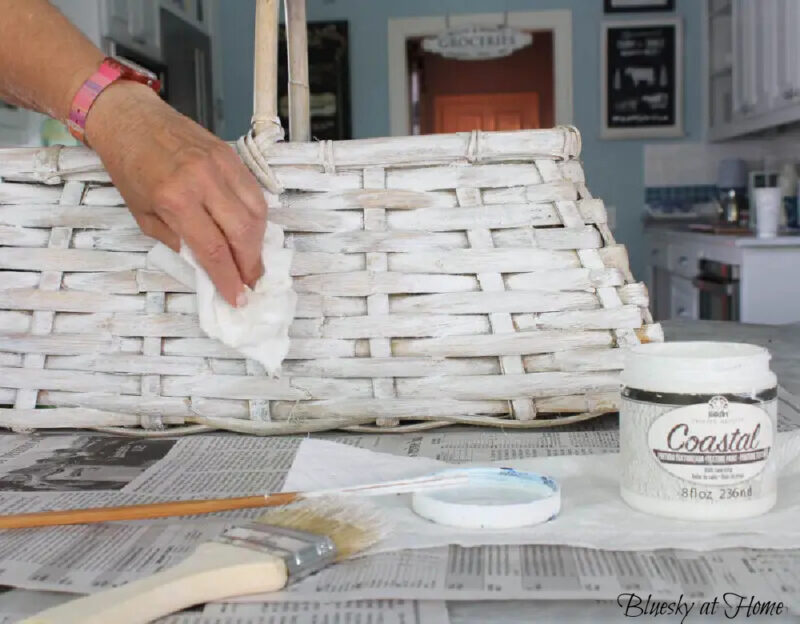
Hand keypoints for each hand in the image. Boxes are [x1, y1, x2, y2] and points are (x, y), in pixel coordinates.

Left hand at [85, 81, 266, 306]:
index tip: (237, 298)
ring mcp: (220, 165)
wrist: (130, 119)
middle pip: (242, 233)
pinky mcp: (230, 155)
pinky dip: (258, 217)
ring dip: (258, 243)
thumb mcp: (143, 215)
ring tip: (253, 260)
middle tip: (251, 282)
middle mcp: (202, 181)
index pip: (213, 249)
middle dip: (250, 264)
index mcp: (175, 199)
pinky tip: (252, 231)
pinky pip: (254, 192)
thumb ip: (176, 241)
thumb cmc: (130, 168)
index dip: (228, 278)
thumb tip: (206, 264)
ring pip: (256, 213)